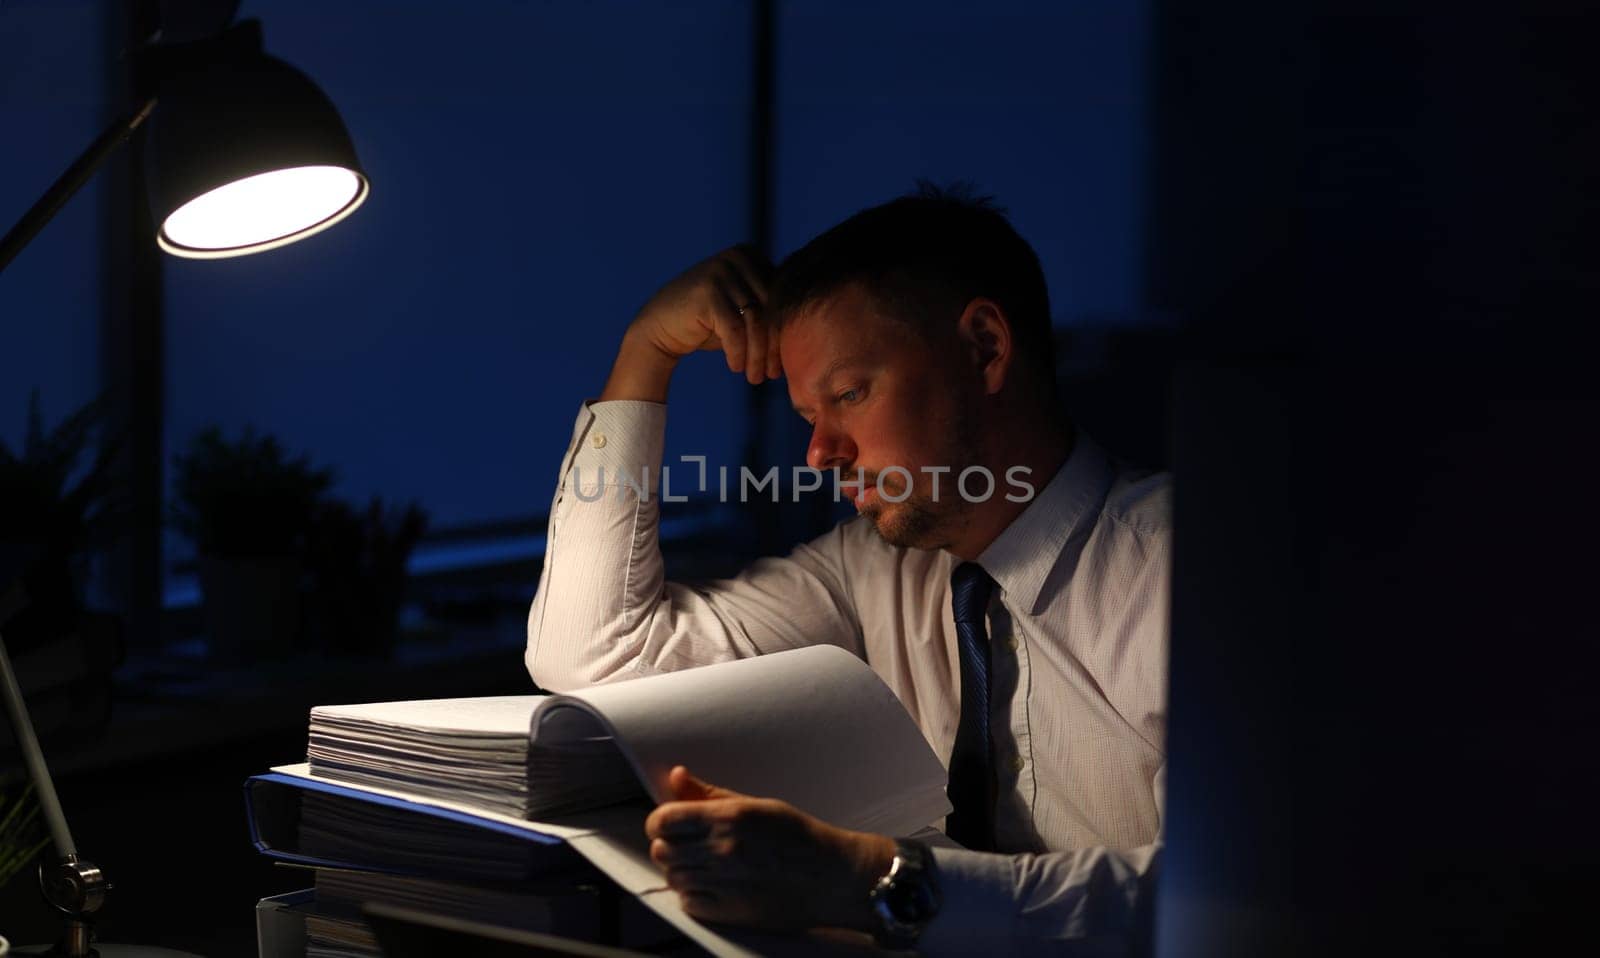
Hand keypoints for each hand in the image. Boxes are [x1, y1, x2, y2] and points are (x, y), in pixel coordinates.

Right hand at [601, 247, 778, 401]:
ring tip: (756, 378)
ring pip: (755, 321)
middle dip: (773, 347)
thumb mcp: (743, 309)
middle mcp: (738, 257)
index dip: (785, 332)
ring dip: (757, 355)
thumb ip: (769, 307)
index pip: (780, 297)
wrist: (660, 328)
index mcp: (752, 255)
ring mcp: (721, 271)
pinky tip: (736, 368)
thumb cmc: (709, 324)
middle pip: (770, 309)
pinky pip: (734, 330)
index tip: (786, 361)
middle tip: (772, 375)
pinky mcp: (708, 291)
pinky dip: (738, 353)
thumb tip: (811, 327)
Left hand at [644, 766, 896, 931]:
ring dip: (681, 870)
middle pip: (662, 850)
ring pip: (672, 877)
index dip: (661, 821)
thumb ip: (709, 794)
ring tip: (703, 864)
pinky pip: (688, 903)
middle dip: (669, 845)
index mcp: (729, 817)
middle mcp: (723, 850)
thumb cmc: (797, 837)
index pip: (664, 819)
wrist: (831, 877)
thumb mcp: (756, 804)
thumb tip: (675, 776)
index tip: (669, 823)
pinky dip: (692, 894)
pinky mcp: (729, 911)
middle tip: (688, 844)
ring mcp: (725, 883)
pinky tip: (711, 885)